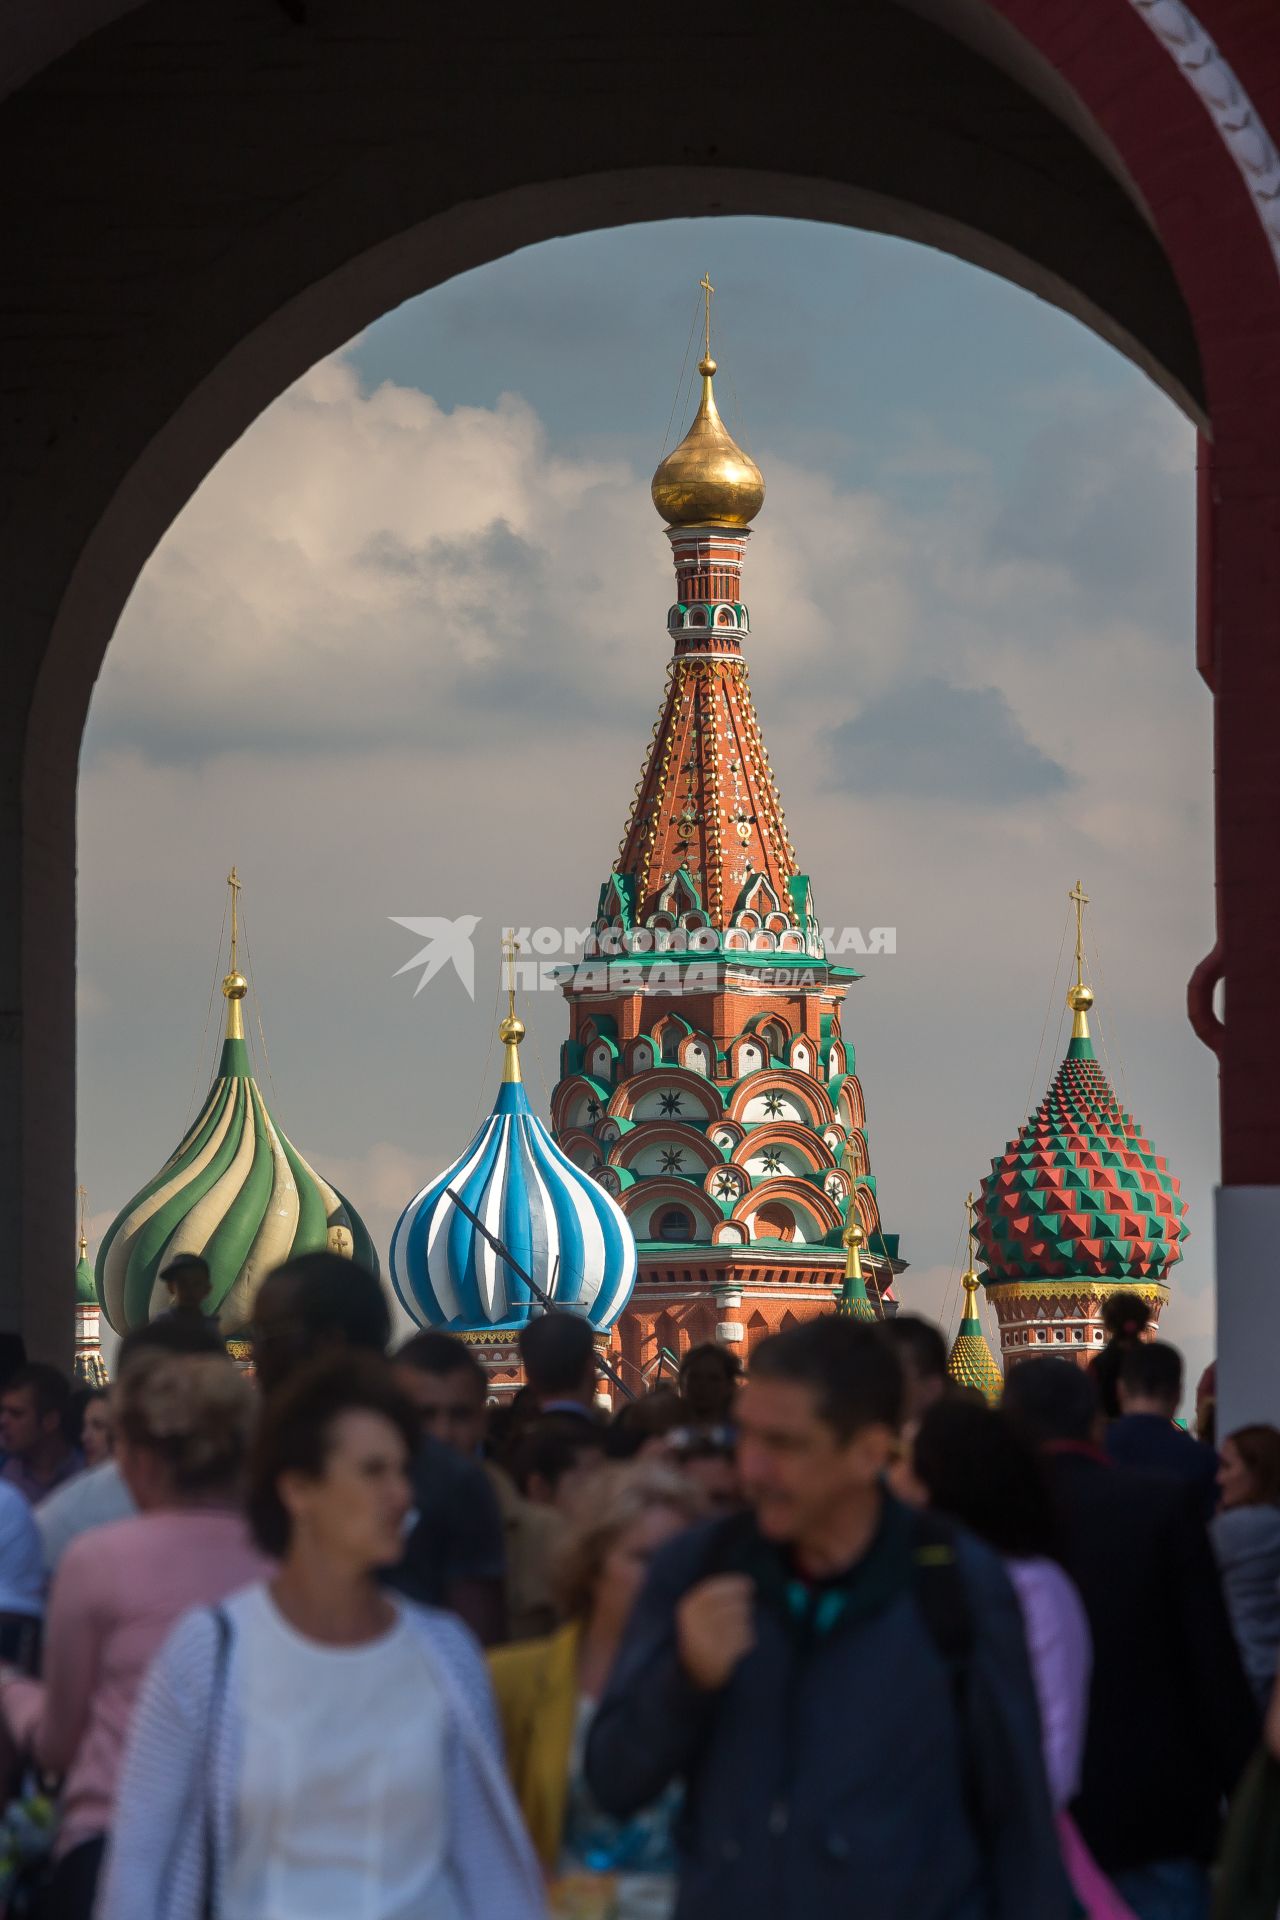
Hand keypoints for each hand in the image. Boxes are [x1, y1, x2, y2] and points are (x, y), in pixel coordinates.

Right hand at [676, 1574, 754, 1690]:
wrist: (693, 1672)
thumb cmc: (700, 1633)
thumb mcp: (697, 1612)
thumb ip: (715, 1596)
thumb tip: (747, 1583)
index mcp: (688, 1611)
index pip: (716, 1591)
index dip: (735, 1585)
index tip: (749, 1583)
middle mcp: (696, 1625)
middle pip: (733, 1607)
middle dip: (744, 1606)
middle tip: (745, 1608)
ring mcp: (708, 1643)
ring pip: (742, 1623)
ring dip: (744, 1623)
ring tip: (735, 1630)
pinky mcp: (721, 1658)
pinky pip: (744, 1640)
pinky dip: (746, 1639)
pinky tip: (737, 1644)